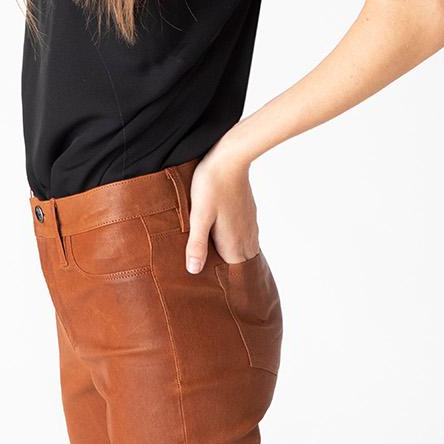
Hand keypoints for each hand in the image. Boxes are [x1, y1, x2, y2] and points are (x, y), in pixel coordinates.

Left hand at [186, 144, 260, 271]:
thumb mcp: (198, 216)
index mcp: (233, 242)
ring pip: (246, 248)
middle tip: (216, 276)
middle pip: (241, 262)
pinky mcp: (249, 212)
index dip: (226, 280)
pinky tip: (225, 235)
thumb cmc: (211, 185)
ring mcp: (250, 224)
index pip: (234, 272)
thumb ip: (197, 245)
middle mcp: (246, 236)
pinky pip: (247, 235)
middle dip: (231, 270)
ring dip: (234, 254)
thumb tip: (194, 270)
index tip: (216, 285)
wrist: (230, 157)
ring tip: (219, 258)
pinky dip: (238, 240)